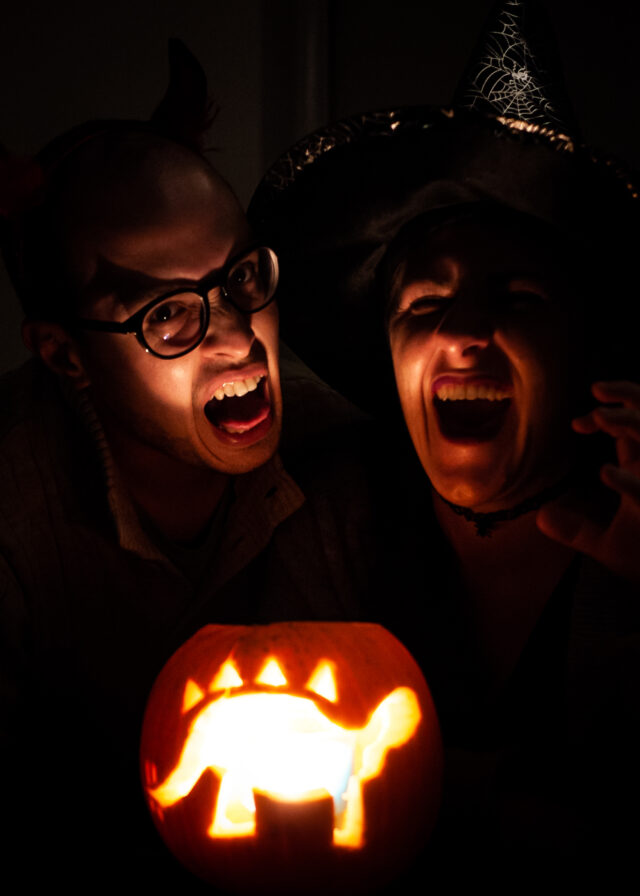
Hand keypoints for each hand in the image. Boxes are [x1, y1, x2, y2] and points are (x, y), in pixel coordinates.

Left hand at [537, 381, 639, 583]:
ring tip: (602, 418)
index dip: (609, 413)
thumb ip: (576, 530)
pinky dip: (628, 482)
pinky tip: (606, 474)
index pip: (633, 428)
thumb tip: (542, 518)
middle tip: (597, 388)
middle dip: (629, 395)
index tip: (579, 423)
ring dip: (631, 423)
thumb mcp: (608, 545)